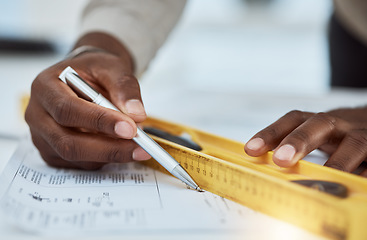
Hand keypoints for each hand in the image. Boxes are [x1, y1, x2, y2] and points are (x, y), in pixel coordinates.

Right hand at [25, 33, 150, 169]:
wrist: (86, 78)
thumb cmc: (95, 71)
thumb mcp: (112, 68)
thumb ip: (124, 88)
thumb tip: (136, 115)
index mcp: (45, 87)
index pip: (67, 109)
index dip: (99, 122)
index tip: (130, 129)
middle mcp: (37, 114)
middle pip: (67, 141)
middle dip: (108, 148)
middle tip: (141, 148)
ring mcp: (42, 136)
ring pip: (75, 156)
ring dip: (109, 155)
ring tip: (136, 145)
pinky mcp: (52, 152)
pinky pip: (79, 164)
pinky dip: (103, 159)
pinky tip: (118, 146)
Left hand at [244, 108, 366, 175]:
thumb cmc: (341, 135)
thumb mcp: (319, 135)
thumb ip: (297, 148)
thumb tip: (264, 165)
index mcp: (320, 121)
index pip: (293, 120)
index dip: (271, 132)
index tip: (251, 149)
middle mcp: (342, 123)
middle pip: (320, 124)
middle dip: (299, 141)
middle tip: (281, 159)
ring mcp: (364, 134)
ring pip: (355, 143)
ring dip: (337, 162)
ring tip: (322, 180)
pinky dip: (364, 173)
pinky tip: (354, 184)